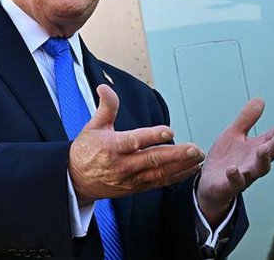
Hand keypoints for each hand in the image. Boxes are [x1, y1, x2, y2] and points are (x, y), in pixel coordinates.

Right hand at [69, 85, 204, 204]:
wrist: (76, 180)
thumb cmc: (86, 151)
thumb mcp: (92, 126)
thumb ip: (106, 107)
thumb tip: (105, 87)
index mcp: (111, 147)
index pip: (134, 141)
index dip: (152, 136)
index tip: (169, 131)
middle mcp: (122, 165)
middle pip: (152, 160)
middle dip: (176, 155)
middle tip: (195, 149)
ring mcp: (131, 179)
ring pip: (159, 173)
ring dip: (181, 166)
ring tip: (198, 157)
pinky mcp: (136, 187)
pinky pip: (159, 182)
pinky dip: (176, 176)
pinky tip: (190, 169)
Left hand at [197, 98, 273, 225]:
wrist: (208, 185)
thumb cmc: (226, 158)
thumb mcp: (234, 134)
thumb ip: (246, 120)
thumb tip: (260, 99)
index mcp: (256, 149)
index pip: (272, 138)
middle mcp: (254, 163)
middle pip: (270, 153)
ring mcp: (243, 175)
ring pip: (258, 170)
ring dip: (262, 160)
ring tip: (264, 148)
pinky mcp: (228, 186)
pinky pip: (234, 183)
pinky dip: (235, 176)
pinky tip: (232, 169)